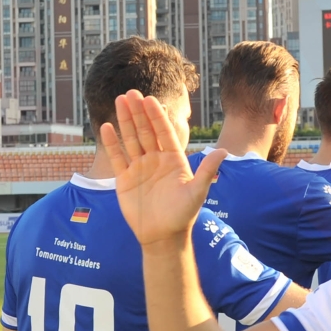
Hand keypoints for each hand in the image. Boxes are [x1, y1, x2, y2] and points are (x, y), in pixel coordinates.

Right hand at [102, 90, 221, 246]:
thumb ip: (208, 171)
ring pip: (131, 139)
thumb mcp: (197, 192)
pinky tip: (106, 127)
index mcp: (173, 159)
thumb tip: (224, 152)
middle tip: (130, 93)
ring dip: (125, 121)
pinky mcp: (125, 179)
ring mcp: (140, 168)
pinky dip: (112, 143)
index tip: (150, 100)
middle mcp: (156, 159)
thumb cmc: (183, 215)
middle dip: (138, 112)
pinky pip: (117, 157)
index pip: (164, 132)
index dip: (157, 116)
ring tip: (120, 101)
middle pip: (145, 131)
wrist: (163, 236)